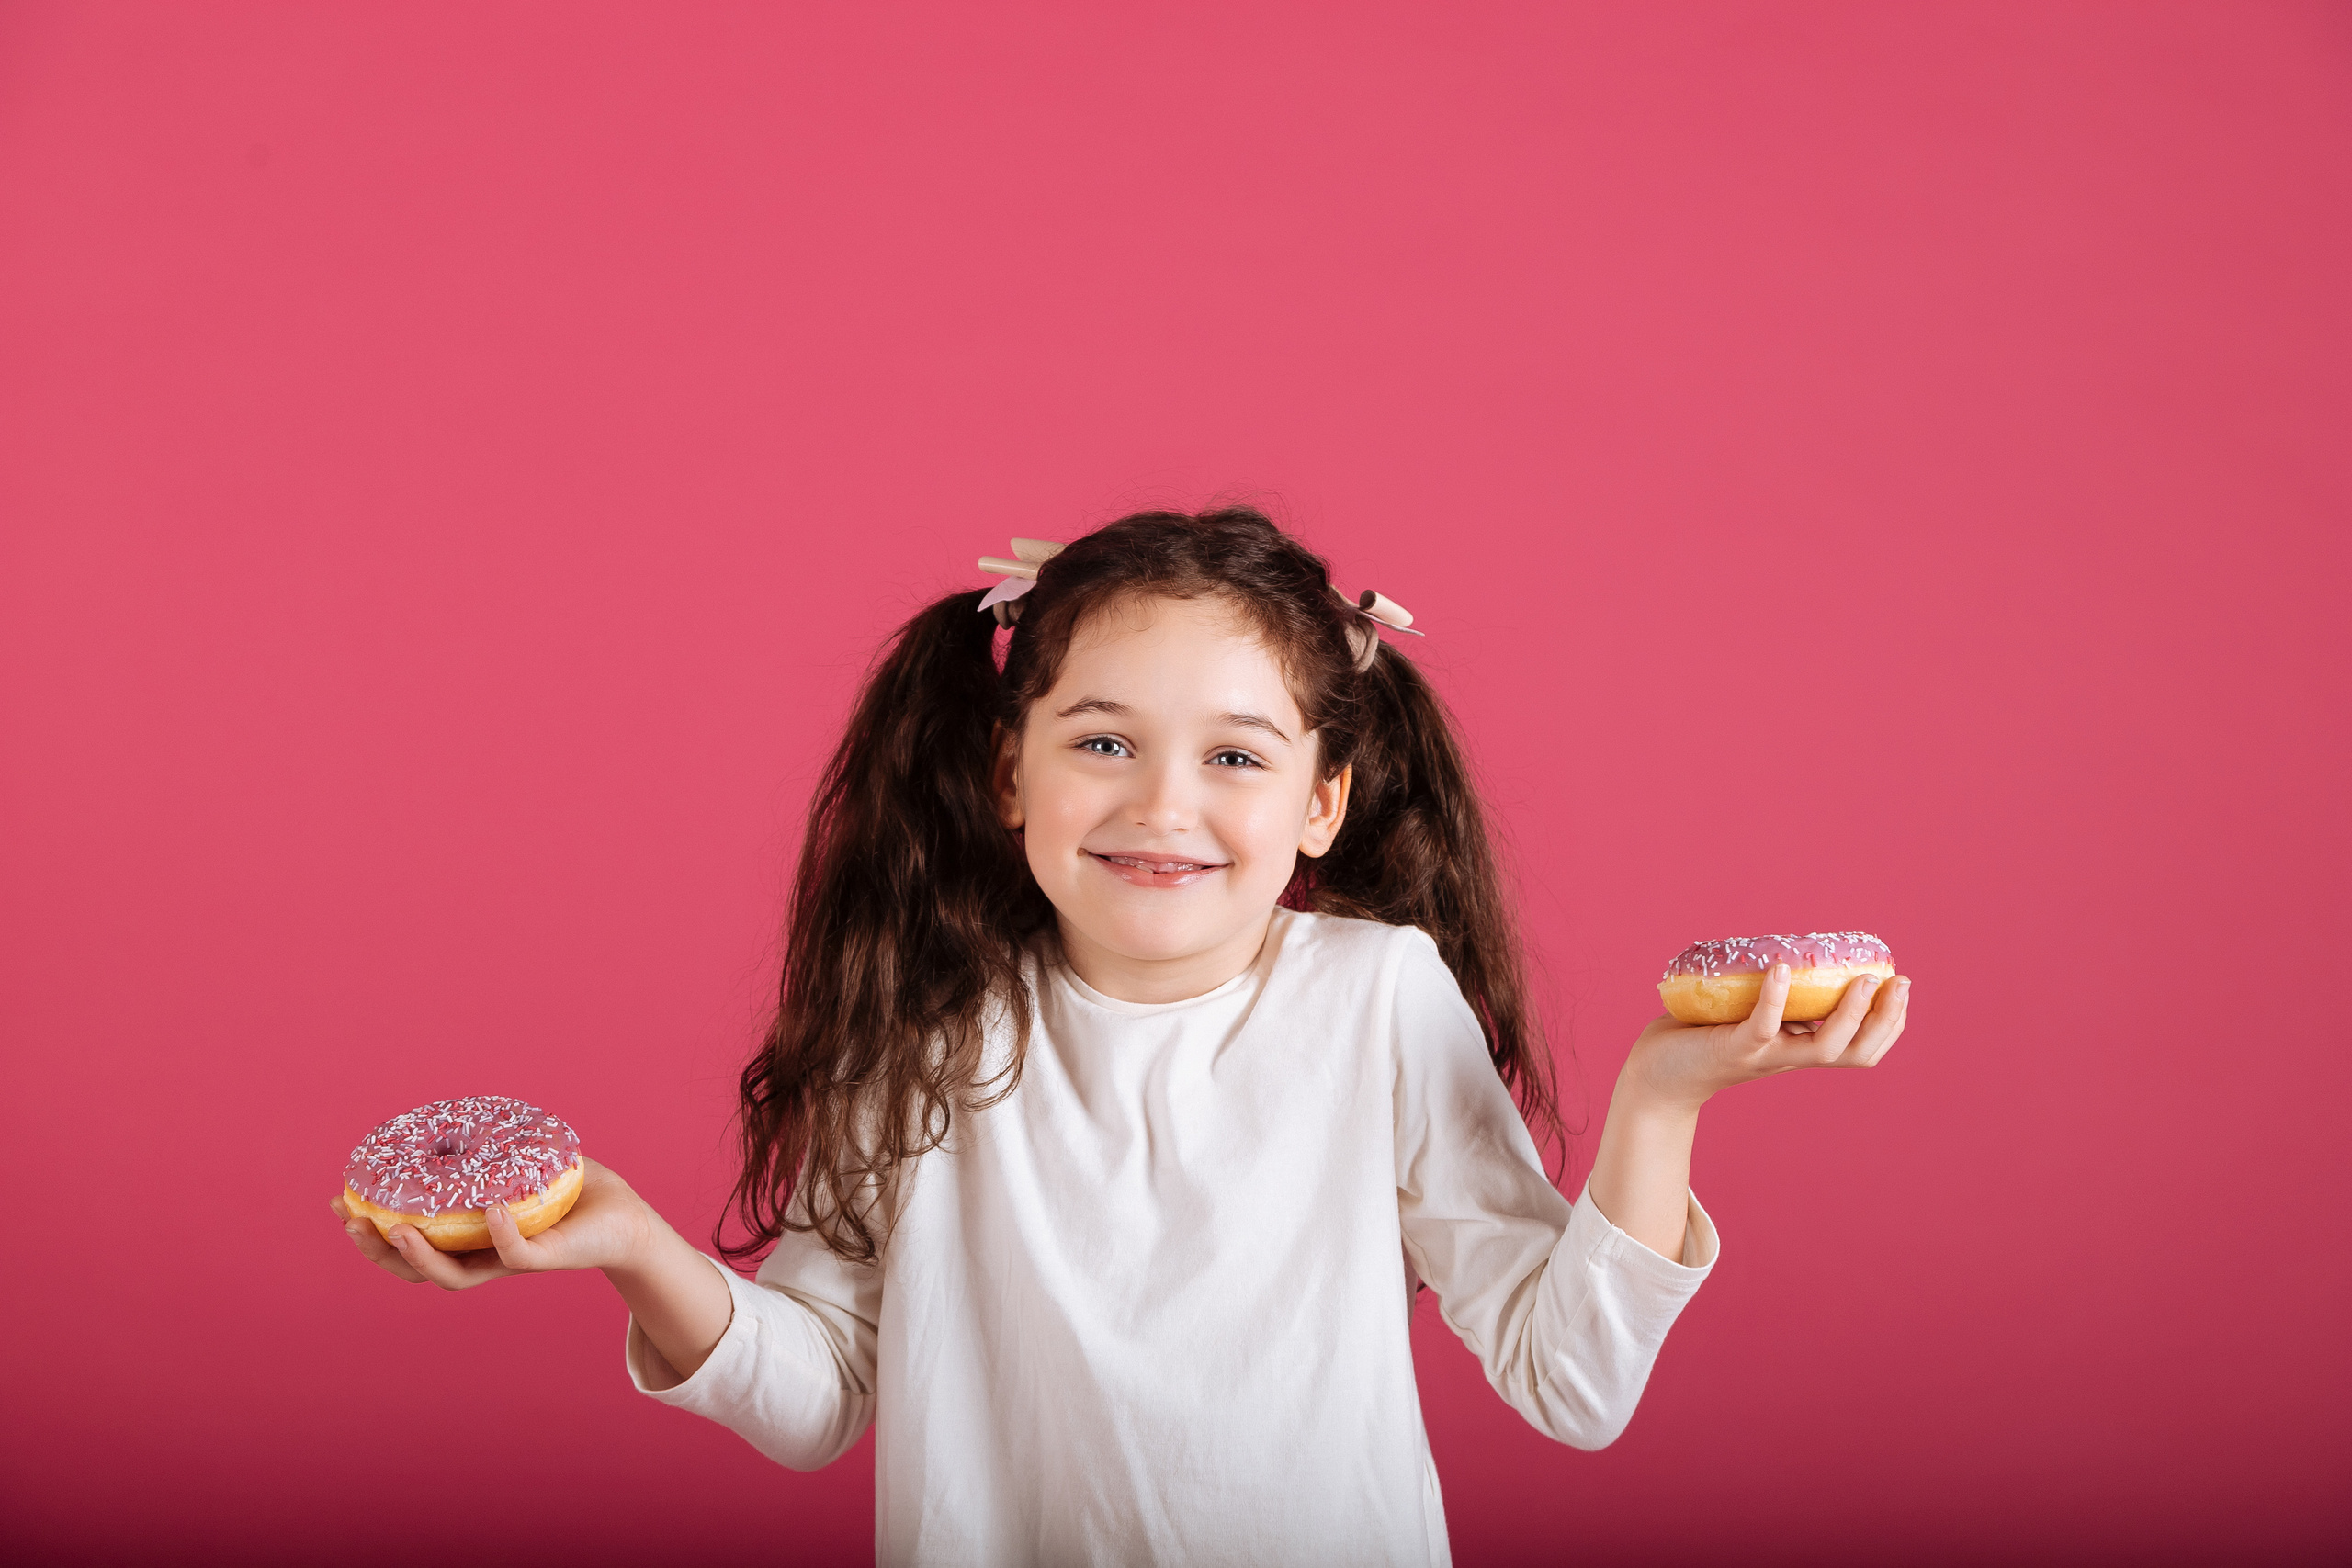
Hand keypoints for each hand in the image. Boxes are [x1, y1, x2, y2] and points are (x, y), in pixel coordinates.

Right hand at [330, 1157, 650, 1290]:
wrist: (622, 1218)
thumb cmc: (570, 1191)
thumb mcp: (517, 1166)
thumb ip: (485, 1149)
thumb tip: (446, 1114)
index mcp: (468, 1239)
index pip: (410, 1245)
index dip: (372, 1233)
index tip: (340, 1204)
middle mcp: (483, 1257)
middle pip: (418, 1269)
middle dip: (378, 1251)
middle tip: (351, 1223)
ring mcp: (511, 1261)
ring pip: (455, 1275)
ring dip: (422, 1256)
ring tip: (399, 1231)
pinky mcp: (547, 1259)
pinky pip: (516, 1255)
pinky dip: (500, 1235)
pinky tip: (489, 1212)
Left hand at [1623, 964, 1910, 1114]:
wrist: (1657, 1075)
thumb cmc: (1704, 1037)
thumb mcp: (1752, 1015)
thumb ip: (1776, 998)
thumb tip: (1797, 954)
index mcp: (1800, 1049)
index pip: (1862, 1048)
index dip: (1890, 1023)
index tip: (1902, 986)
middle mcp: (1789, 1057)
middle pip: (1855, 1052)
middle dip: (1885, 1020)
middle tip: (1899, 982)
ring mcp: (1763, 1056)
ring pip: (1822, 1048)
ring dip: (1848, 1014)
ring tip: (1862, 980)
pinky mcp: (1731, 1049)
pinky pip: (1760, 1026)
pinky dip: (1774, 999)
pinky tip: (1782, 970)